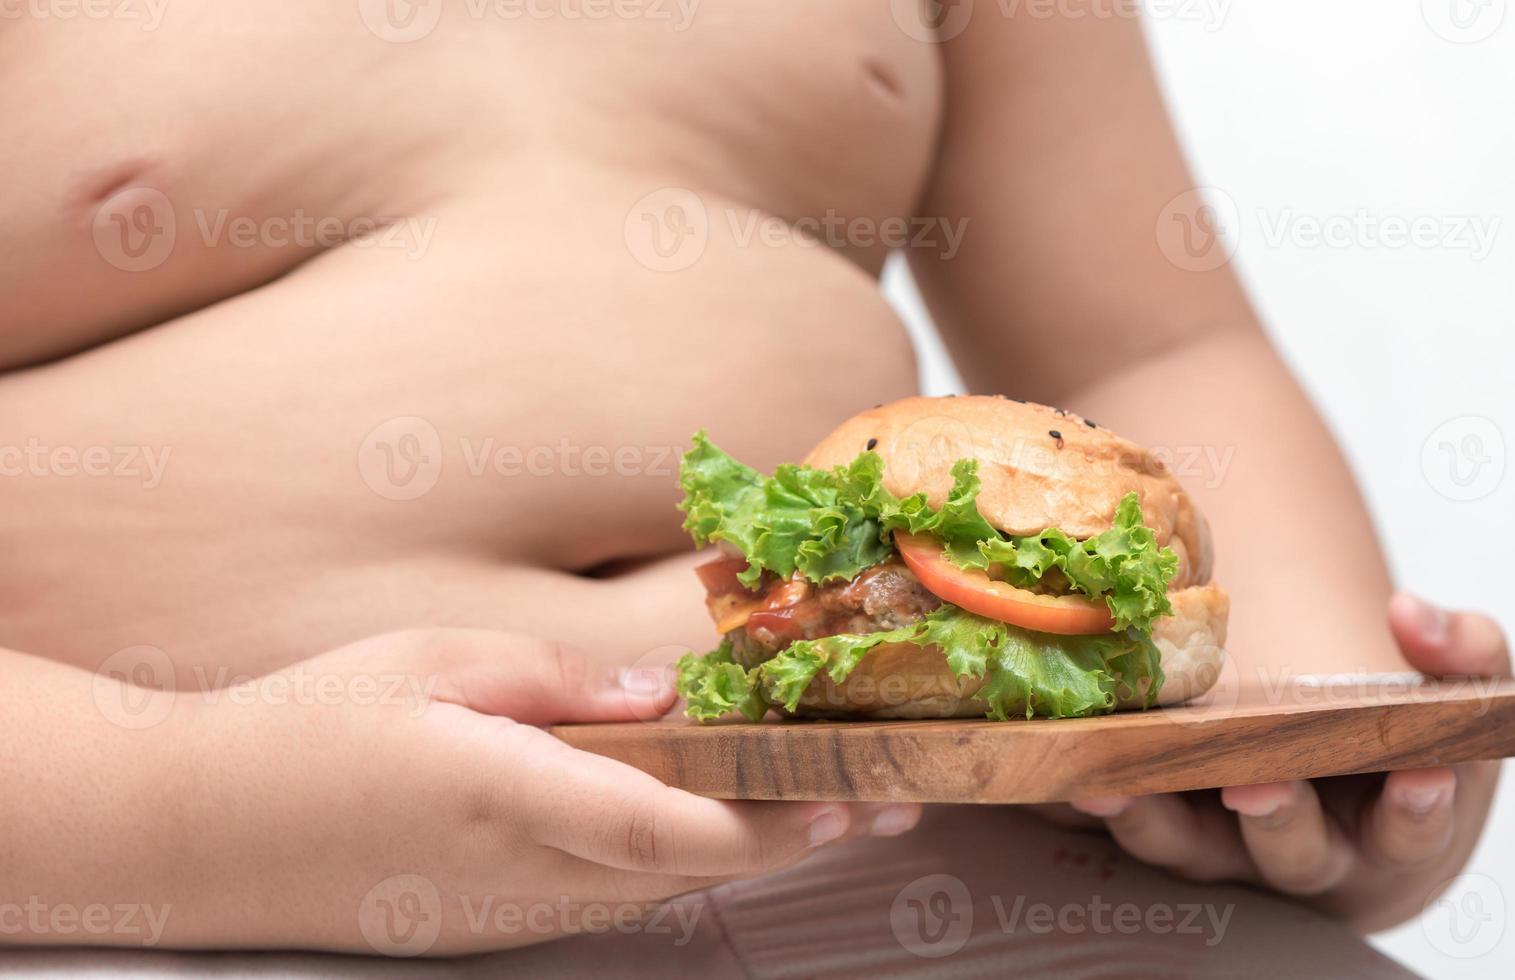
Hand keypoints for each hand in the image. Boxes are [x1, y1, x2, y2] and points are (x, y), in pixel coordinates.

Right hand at [163, 630, 920, 953]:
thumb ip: (556, 680)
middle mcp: (525, 873)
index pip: (671, 821)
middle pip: (693, 863)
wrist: (202, 831)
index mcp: (508, 797)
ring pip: (664, 884)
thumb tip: (661, 691)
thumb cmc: (311, 727)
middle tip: (894, 799)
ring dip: (756, 850)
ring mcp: (511, 913)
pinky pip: (616, 894)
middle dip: (803, 836)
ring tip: (836, 811)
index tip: (860, 799)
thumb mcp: (432, 661)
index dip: (777, 819)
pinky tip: (721, 826)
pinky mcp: (495, 925)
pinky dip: (686, 860)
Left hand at [1061, 592, 1506, 931]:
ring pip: (1189, 849)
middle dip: (1275, 815)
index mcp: (1389, 829)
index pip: (1410, 828)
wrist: (1343, 791)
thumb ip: (1458, 654)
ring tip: (1115, 788)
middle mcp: (1305, 853)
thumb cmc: (1401, 745)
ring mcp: (1227, 850)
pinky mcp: (1163, 830)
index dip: (1416, 808)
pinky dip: (1088, 808)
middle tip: (1254, 784)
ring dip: (1152, 820)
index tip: (1415, 775)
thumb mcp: (1448, 697)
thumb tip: (1414, 612)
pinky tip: (1057, 778)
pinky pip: (1123, 825)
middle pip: (1290, 849)